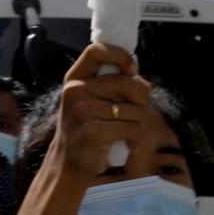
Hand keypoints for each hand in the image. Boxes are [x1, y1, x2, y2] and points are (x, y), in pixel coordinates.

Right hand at [56, 43, 151, 176]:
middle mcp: (75, 90)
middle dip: (141, 98)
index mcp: (75, 79)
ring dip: (137, 122)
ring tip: (123, 131)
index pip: (96, 51)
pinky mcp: (93, 130)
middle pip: (125, 82)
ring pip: (134, 109)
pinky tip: (123, 142)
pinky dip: (134, 138)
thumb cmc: (87, 129)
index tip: (132, 69)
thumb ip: (116, 88)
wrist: (68, 163)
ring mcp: (82, 110)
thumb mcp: (94, 102)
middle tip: (137, 110)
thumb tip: (145, 84)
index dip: (120, 55)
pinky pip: (132, 128)